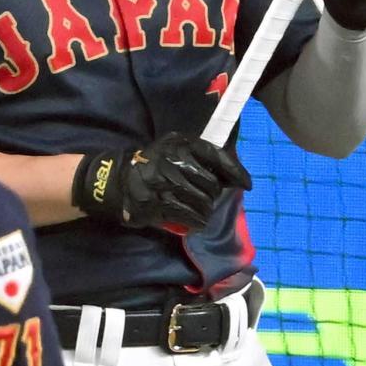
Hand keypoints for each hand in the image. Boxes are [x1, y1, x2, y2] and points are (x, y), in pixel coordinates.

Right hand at [72, 132, 251, 231]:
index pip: (216, 156)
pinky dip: (197, 221)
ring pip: (204, 203)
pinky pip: (191, 218)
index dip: (235, 171)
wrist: (119, 180)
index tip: (247, 183)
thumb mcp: (174, 147)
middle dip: (213, 194)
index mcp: (181, 144)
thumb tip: (231, 174)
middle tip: (205, 196)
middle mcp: (175, 162)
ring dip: (205, 209)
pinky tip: (193, 220)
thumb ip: (200, 155)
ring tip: (197, 208)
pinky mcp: (160, 206)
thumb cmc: (153, 163)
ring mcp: (167, 185)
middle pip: (213, 185)